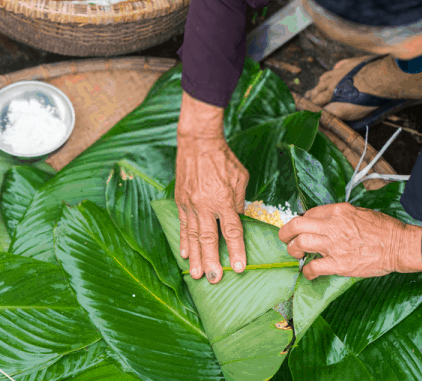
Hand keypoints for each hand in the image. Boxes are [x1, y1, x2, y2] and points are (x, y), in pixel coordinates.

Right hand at [175, 91, 248, 283]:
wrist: (198, 142)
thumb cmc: (224, 159)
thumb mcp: (240, 179)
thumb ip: (239, 202)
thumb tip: (238, 220)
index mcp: (224, 200)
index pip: (231, 231)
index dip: (235, 250)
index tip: (238, 267)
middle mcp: (205, 205)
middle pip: (209, 239)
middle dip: (212, 261)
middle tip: (214, 279)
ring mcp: (190, 204)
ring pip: (193, 236)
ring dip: (195, 257)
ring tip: (196, 274)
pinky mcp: (181, 201)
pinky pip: (182, 225)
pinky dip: (183, 241)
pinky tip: (184, 254)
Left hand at [278, 203, 421, 278]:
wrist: (399, 245)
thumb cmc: (384, 228)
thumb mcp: (360, 212)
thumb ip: (340, 217)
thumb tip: (326, 223)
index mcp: (338, 211)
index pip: (310, 213)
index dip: (302, 221)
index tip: (301, 228)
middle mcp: (333, 225)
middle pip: (297, 225)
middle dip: (286, 232)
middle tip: (285, 239)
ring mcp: (335, 245)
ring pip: (301, 243)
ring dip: (293, 250)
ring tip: (296, 254)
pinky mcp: (340, 263)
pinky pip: (314, 267)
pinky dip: (307, 271)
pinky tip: (308, 273)